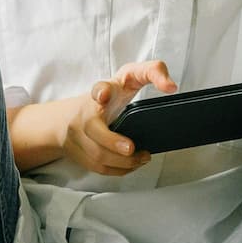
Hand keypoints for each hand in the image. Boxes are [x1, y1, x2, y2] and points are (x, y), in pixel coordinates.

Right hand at [61, 60, 177, 175]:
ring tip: (143, 157)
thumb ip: (153, 72)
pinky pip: (97, 167)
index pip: (99, 88)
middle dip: (112, 142)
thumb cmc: (109, 97)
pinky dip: (118, 170)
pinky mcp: (78, 153)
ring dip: (122, 161)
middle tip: (131, 148)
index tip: (104, 95)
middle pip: (93, 130)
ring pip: (97, 154)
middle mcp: (85, 114)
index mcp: (101, 92)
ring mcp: (78, 136)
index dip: (101, 91)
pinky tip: (132, 165)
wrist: (70, 116)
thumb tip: (170, 87)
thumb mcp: (130, 78)